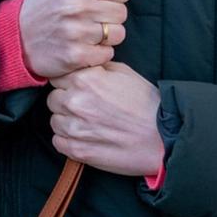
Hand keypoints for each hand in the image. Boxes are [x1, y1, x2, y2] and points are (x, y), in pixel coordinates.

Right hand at [18, 0, 141, 80]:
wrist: (18, 33)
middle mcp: (76, 4)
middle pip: (122, 12)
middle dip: (108, 14)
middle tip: (87, 14)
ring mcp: (75, 31)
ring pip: (118, 34)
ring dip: (105, 34)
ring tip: (86, 30)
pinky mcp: (75, 56)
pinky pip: (108, 54)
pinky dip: (98, 52)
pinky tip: (82, 45)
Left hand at [47, 62, 163, 176]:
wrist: (163, 138)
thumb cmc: (147, 104)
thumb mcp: (124, 73)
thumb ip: (97, 68)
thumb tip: (82, 66)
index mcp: (85, 79)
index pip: (57, 76)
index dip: (67, 81)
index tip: (77, 87)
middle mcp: (75, 102)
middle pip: (53, 98)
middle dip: (66, 101)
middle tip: (86, 107)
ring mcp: (75, 128)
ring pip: (55, 120)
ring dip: (66, 121)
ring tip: (88, 124)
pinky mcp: (78, 151)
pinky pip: (58, 142)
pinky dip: (68, 140)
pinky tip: (85, 137)